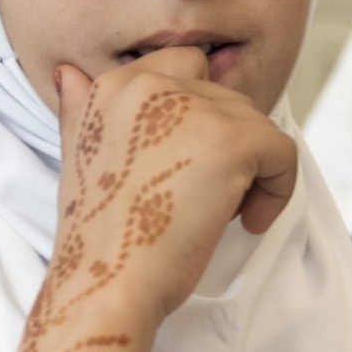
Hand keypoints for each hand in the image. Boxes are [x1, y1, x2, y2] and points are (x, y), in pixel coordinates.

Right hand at [0, 51, 298, 351]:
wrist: (107, 282)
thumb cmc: (99, 235)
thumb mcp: (76, 158)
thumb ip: (80, 108)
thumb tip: (70, 73)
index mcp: (116, 83)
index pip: (186, 69)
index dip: (201, 120)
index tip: (190, 167)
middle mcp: (151, 83)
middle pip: (227, 101)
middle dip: (228, 149)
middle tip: (206, 201)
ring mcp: (193, 109)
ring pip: (256, 126)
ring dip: (252, 171)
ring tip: (222, 214)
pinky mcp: (230, 142)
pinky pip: (282, 152)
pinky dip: (278, 189)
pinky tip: (250, 221)